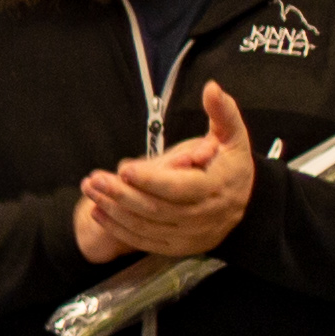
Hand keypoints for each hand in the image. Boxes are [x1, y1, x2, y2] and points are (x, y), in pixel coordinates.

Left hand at [79, 82, 256, 260]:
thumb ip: (223, 112)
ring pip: (147, 227)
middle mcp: (205, 216)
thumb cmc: (230, 161)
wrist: (244, 202)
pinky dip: (120, 228)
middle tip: (94, 179)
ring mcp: (192, 236)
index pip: (181, 188)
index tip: (125, 169)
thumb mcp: (232, 134)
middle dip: (122, 195)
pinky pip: (146, 241)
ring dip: (115, 211)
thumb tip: (212, 88)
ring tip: (90, 192)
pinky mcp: (180, 247)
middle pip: (157, 210)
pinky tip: (99, 212)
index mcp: (218, 187)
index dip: (152, 180)